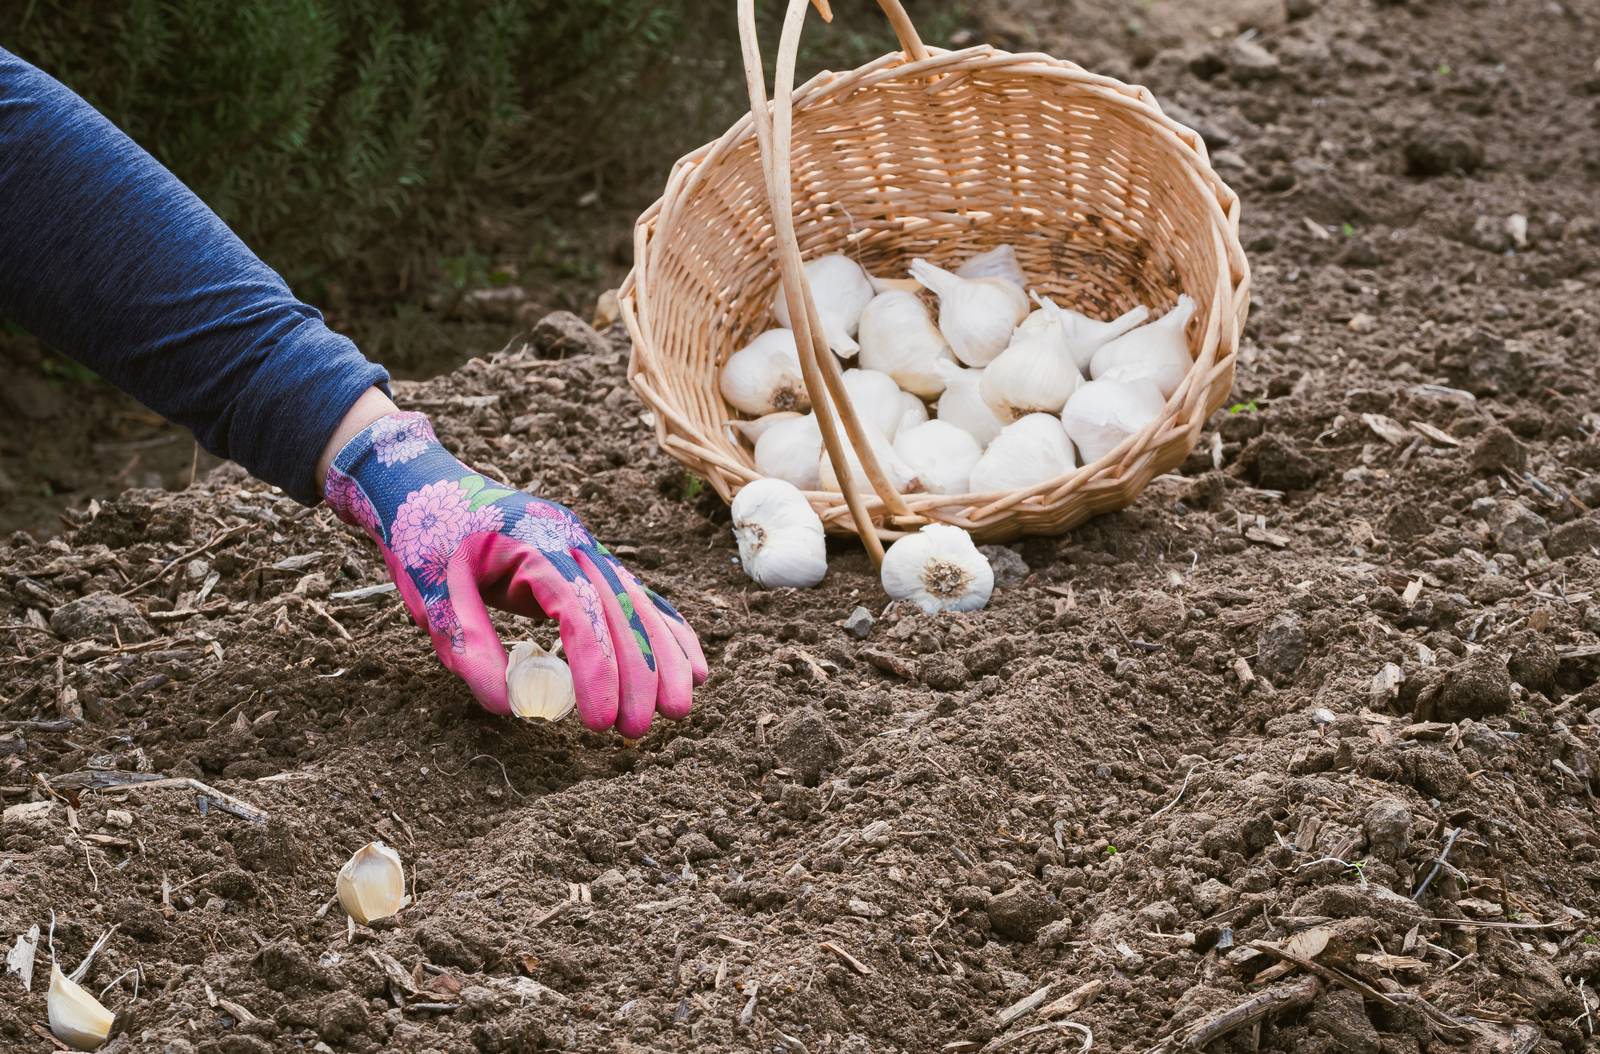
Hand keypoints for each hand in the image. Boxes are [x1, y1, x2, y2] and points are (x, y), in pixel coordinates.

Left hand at [322, 411, 705, 735]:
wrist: (422, 482)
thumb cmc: (423, 539)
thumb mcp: (429, 593)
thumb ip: (467, 644)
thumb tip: (507, 706)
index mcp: (530, 544)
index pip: (578, 611)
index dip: (596, 668)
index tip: (599, 721)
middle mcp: (568, 540)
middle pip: (619, 608)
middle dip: (639, 673)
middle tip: (640, 729)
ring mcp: (583, 545)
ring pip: (636, 601)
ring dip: (661, 657)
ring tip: (679, 710)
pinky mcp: (586, 557)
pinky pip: (633, 592)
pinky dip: (663, 627)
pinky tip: (691, 662)